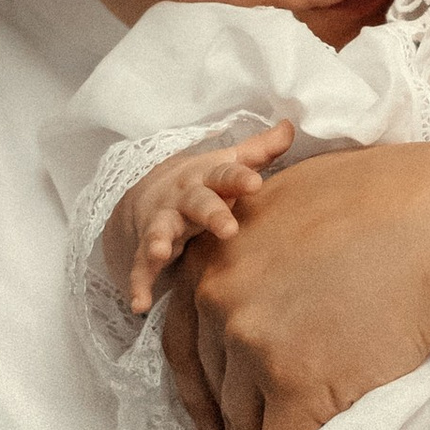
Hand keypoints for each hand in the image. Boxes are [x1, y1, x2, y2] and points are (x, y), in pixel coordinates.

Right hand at [115, 120, 293, 314]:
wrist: (148, 192)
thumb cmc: (203, 182)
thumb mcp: (226, 163)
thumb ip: (259, 151)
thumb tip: (291, 126)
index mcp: (206, 178)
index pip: (226, 175)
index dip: (240, 178)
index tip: (256, 182)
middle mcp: (183, 198)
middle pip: (198, 203)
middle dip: (211, 214)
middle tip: (228, 228)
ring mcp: (162, 222)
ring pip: (160, 230)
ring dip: (158, 242)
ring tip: (159, 252)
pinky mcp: (146, 248)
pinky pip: (140, 267)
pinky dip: (138, 284)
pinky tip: (138, 303)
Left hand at [160, 133, 429, 429]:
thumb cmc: (379, 199)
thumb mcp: (283, 203)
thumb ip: (248, 246)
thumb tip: (246, 286)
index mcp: (211, 261)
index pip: (179, 341)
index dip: (197, 381)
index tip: (210, 407)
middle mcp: (221, 304)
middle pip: (215, 384)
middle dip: (236, 408)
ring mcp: (258, 348)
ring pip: (246, 419)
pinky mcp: (300, 388)